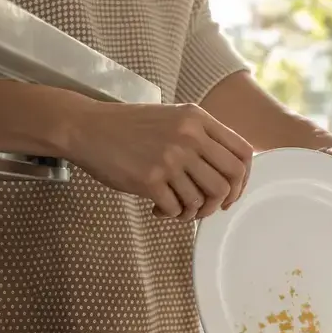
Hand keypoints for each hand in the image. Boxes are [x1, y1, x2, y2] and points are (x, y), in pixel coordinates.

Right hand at [66, 102, 252, 219]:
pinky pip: (177, 209)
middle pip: (229, 180)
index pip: (243, 153)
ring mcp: (170, 159)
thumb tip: (230, 171)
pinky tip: (159, 209)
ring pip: (204, 199)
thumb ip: (202, 136)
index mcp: (198, 119)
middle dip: (222, 201)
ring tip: (178, 208)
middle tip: (208, 207)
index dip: (243, 178)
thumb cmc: (130, 126)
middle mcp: (189, 137)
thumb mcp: (174, 117)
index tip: (231, 191)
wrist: (88, 128)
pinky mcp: (150, 179)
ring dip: (194, 211)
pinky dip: (171, 215)